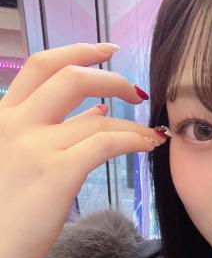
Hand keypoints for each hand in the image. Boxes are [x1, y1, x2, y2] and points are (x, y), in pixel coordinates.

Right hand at [0, 42, 166, 257]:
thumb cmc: (9, 207)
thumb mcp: (21, 157)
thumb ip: (53, 130)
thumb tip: (96, 111)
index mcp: (5, 116)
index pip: (43, 66)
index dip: (79, 50)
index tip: (108, 50)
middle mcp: (16, 124)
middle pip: (70, 77)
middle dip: (111, 78)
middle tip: (138, 92)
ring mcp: (35, 147)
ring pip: (97, 118)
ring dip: (133, 123)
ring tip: (151, 133)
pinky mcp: (55, 173)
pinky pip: (105, 143)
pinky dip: (133, 139)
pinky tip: (148, 145)